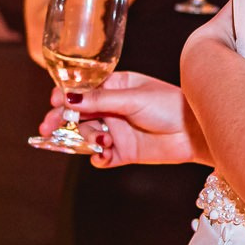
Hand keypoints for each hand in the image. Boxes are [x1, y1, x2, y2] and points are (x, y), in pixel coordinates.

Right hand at [42, 71, 201, 167]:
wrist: (196, 133)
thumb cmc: (170, 106)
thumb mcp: (133, 99)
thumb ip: (100, 100)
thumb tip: (69, 98)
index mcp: (116, 87)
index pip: (84, 90)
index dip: (67, 96)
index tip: (55, 102)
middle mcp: (114, 108)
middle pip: (79, 114)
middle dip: (63, 120)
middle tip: (48, 128)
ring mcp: (118, 130)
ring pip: (88, 135)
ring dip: (87, 139)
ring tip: (101, 142)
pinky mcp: (124, 151)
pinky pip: (101, 156)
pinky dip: (98, 157)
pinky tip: (102, 155)